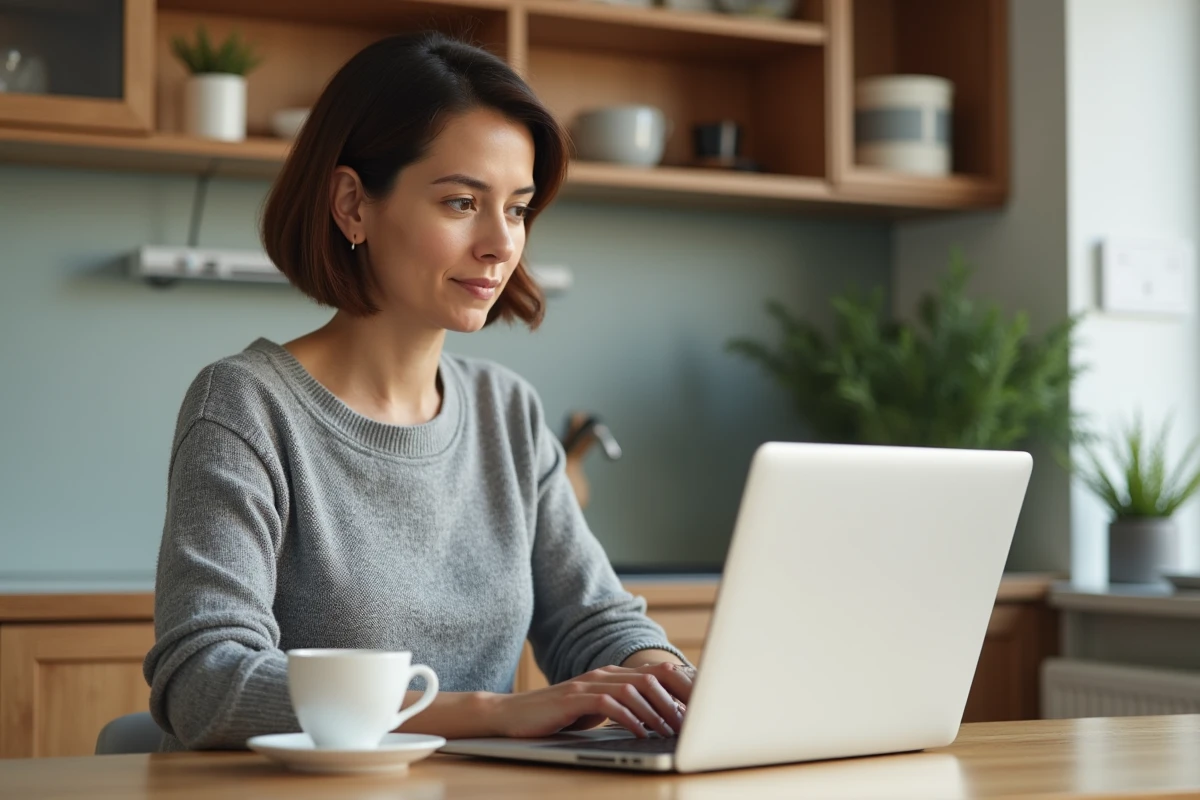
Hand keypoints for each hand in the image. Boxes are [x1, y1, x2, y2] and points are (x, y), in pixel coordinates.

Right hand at [488, 662, 696, 738]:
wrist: (514, 715)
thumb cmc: (559, 716)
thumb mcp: (597, 711)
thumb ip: (624, 708)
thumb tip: (659, 720)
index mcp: (613, 674)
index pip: (656, 673)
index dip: (681, 687)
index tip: (701, 706)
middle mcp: (604, 673)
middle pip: (651, 678)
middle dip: (676, 699)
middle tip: (693, 722)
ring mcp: (589, 684)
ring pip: (634, 690)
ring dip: (656, 711)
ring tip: (672, 729)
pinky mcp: (574, 698)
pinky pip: (609, 705)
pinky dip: (629, 719)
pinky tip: (641, 733)